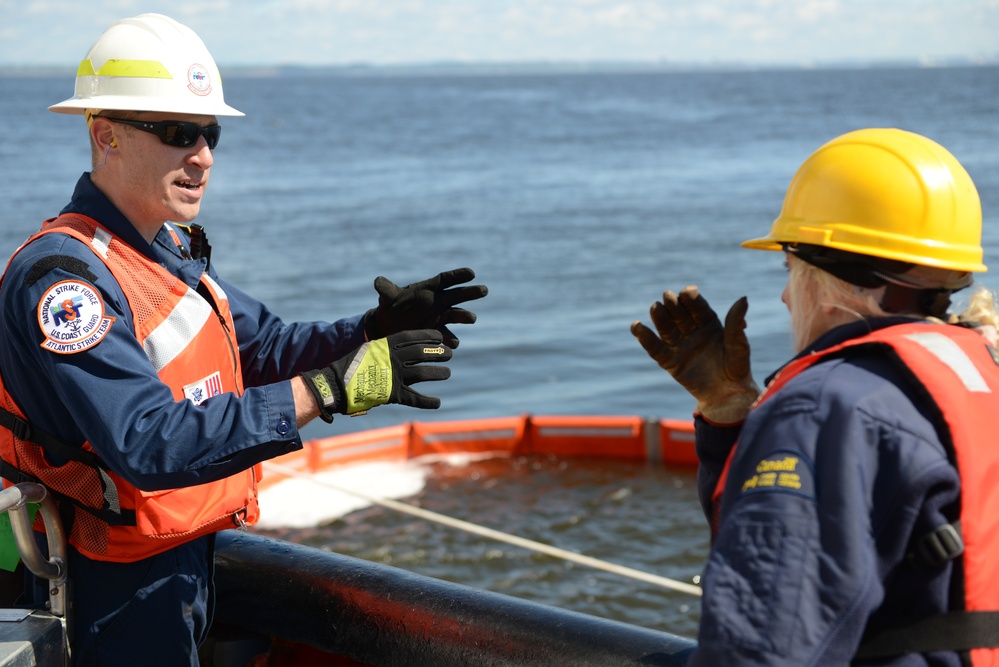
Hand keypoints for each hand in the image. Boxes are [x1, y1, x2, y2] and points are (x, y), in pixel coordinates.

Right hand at [301, 330, 452, 421]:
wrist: (333, 386)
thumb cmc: (349, 368)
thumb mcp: (367, 351)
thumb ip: (385, 349)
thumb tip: (400, 347)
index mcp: (385, 346)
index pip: (412, 337)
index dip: (427, 336)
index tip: (439, 337)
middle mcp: (391, 359)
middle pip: (421, 354)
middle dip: (438, 353)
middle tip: (449, 354)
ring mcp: (392, 377)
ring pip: (423, 373)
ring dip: (438, 373)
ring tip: (447, 372)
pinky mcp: (392, 395)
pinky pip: (414, 398)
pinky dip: (428, 401)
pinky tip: (438, 403)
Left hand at [364, 268, 487, 348]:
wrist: (389, 327)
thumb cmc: (390, 307)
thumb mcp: (388, 298)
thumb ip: (386, 290)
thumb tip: (378, 281)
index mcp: (428, 288)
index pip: (446, 279)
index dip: (458, 276)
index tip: (471, 273)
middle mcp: (438, 301)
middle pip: (457, 295)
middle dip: (470, 292)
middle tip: (483, 290)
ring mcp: (439, 317)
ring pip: (455, 315)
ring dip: (464, 316)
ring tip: (472, 318)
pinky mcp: (437, 331)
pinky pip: (447, 335)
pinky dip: (450, 339)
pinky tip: (453, 344)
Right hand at [631, 286, 758, 422]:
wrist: (728, 396)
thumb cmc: (737, 370)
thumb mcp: (738, 346)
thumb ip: (735, 324)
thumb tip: (743, 299)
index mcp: (709, 324)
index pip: (698, 309)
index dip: (692, 300)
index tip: (688, 291)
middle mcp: (692, 332)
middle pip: (679, 316)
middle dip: (674, 305)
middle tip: (668, 295)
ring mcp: (680, 346)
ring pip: (667, 329)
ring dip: (660, 317)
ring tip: (655, 307)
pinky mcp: (669, 361)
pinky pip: (656, 348)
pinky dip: (645, 338)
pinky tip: (637, 326)